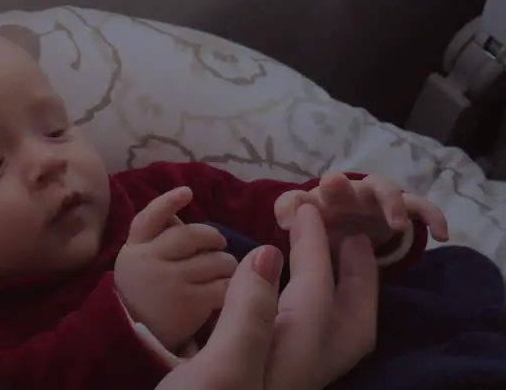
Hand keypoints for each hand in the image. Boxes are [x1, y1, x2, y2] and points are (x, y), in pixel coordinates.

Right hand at [115, 187, 238, 351]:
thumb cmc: (148, 316)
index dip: (168, 203)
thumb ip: (157, 244)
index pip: (150, 217)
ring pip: (214, 258)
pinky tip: (227, 300)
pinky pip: (226, 284)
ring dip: (226, 266)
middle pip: (188, 234)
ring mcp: (169, 282)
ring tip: (222, 282)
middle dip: (210, 239)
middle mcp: (145, 262)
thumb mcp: (140, 272)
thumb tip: (178, 212)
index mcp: (131, 253)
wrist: (137, 359)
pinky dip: (233, 289)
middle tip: (216, 249)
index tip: (186, 193)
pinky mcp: (190, 303)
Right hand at [156, 203, 378, 389]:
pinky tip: (285, 309)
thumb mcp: (221, 366)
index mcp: (292, 358)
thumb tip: (269, 254)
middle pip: (348, 320)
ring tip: (332, 263)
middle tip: (354, 236)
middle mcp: (299, 372)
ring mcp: (283, 384)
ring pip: (331, 334)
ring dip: (340, 295)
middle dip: (357, 276)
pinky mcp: (261, 388)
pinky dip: (309, 315)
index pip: (314, 289)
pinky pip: (305, 343)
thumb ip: (248, 310)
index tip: (304, 206)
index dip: (312, 244)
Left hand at [275, 173, 448, 252]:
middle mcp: (345, 194)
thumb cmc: (330, 233)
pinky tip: (442, 234)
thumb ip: (295, 228)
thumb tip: (285, 221)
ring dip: (390, 202)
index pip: (298, 199)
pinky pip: (420, 207)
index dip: (292, 207)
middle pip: (340, 184)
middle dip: (337, 185)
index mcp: (317, 203)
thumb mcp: (310, 238)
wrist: (358, 236)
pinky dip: (431, 215)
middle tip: (334, 185)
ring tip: (398, 225)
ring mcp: (375, 199)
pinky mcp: (402, 208)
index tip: (286, 223)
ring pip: (384, 189)